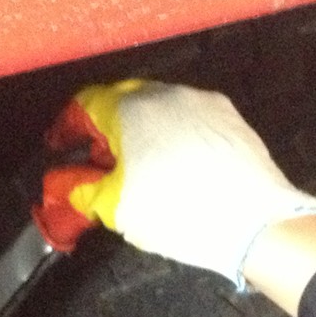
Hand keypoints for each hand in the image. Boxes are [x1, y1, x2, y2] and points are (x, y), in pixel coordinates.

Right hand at [46, 81, 315, 285]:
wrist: (255, 223)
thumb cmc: (177, 212)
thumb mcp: (114, 206)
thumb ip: (78, 188)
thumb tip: (60, 181)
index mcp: (131, 108)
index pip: (85, 105)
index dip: (67, 129)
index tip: (61, 149)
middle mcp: (167, 93)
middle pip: (123, 102)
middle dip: (105, 129)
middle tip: (99, 162)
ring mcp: (203, 102)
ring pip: (160, 109)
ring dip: (142, 131)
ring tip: (140, 167)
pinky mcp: (231, 117)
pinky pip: (190, 119)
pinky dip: (174, 136)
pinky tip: (178, 166)